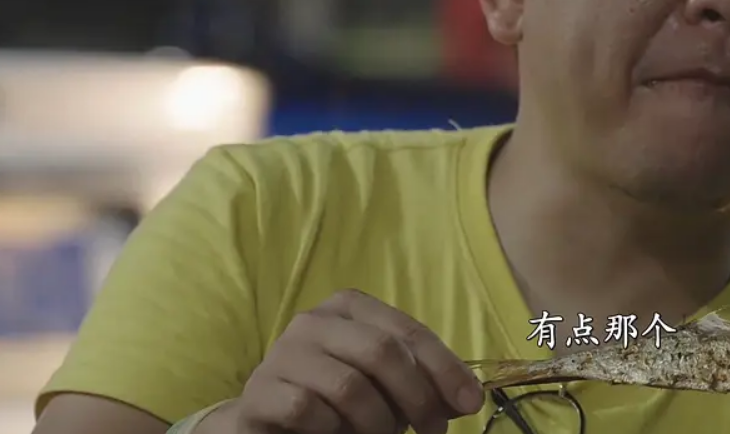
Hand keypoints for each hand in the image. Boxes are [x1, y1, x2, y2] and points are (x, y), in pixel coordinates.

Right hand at [203, 289, 483, 433]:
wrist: (269, 418)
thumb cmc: (334, 396)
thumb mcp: (385, 384)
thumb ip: (423, 384)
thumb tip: (467, 397)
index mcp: (350, 308)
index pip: (409, 332)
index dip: (444, 368)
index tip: (469, 403)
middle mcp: (314, 321)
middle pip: (381, 353)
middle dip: (417, 398)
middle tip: (430, 431)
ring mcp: (283, 353)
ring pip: (348, 386)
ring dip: (376, 422)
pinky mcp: (260, 391)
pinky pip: (307, 410)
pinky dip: (333, 430)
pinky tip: (335, 433)